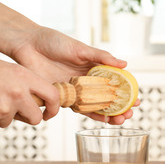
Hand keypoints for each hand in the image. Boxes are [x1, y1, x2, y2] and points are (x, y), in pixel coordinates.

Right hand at [0, 46, 59, 129]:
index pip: (53, 95)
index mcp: (24, 76)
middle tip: (12, 108)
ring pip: (11, 122)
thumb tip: (37, 103)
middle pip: (35, 118)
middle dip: (26, 117)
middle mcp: (16, 92)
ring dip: (1, 115)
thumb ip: (25, 85)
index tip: (48, 113)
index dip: (54, 107)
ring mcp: (2, 108)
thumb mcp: (6, 69)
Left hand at [10, 26, 137, 124]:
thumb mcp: (80, 48)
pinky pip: (78, 109)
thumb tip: (125, 64)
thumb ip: (101, 57)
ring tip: (119, 121)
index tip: (135, 100)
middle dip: (120, 108)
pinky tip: (103, 119)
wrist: (28, 45)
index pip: (114, 84)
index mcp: (93, 69)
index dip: (126, 93)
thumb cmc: (54, 42)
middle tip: (129, 114)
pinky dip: (91, 115)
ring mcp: (75, 91)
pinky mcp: (62, 98)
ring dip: (108, 115)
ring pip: (95, 106)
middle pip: (107, 99)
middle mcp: (86, 82)